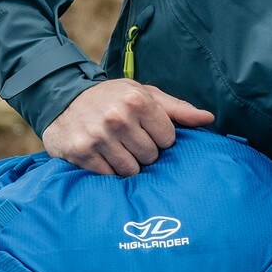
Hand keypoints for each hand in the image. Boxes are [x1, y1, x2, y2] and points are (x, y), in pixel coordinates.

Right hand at [41, 79, 213, 175]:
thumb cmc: (112, 98)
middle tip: (128, 140)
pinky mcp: (81, 152)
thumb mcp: (145, 95)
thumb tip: (209, 119)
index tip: (145, 131)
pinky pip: (108, 176)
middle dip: (143, 152)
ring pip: (131, 170)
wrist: (62, 99)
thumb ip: (178, 109)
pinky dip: (107, 170)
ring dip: (126, 164)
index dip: (159, 138)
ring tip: (115, 148)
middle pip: (151, 156)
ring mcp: (98, 136)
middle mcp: (118, 117)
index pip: (168, 138)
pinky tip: (101, 156)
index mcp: (138, 100)